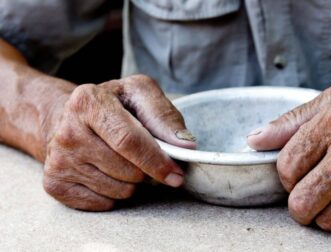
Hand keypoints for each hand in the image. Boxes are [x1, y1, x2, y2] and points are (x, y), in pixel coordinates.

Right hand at [42, 75, 195, 210]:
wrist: (68, 118)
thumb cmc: (113, 106)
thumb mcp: (140, 94)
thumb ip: (165, 116)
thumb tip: (185, 145)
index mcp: (89, 101)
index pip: (128, 141)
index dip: (157, 161)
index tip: (176, 174)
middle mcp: (67, 130)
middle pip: (127, 170)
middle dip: (147, 171)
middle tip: (144, 158)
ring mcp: (58, 159)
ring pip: (118, 190)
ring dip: (132, 182)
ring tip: (122, 161)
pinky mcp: (55, 182)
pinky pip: (103, 203)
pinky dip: (115, 193)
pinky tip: (107, 172)